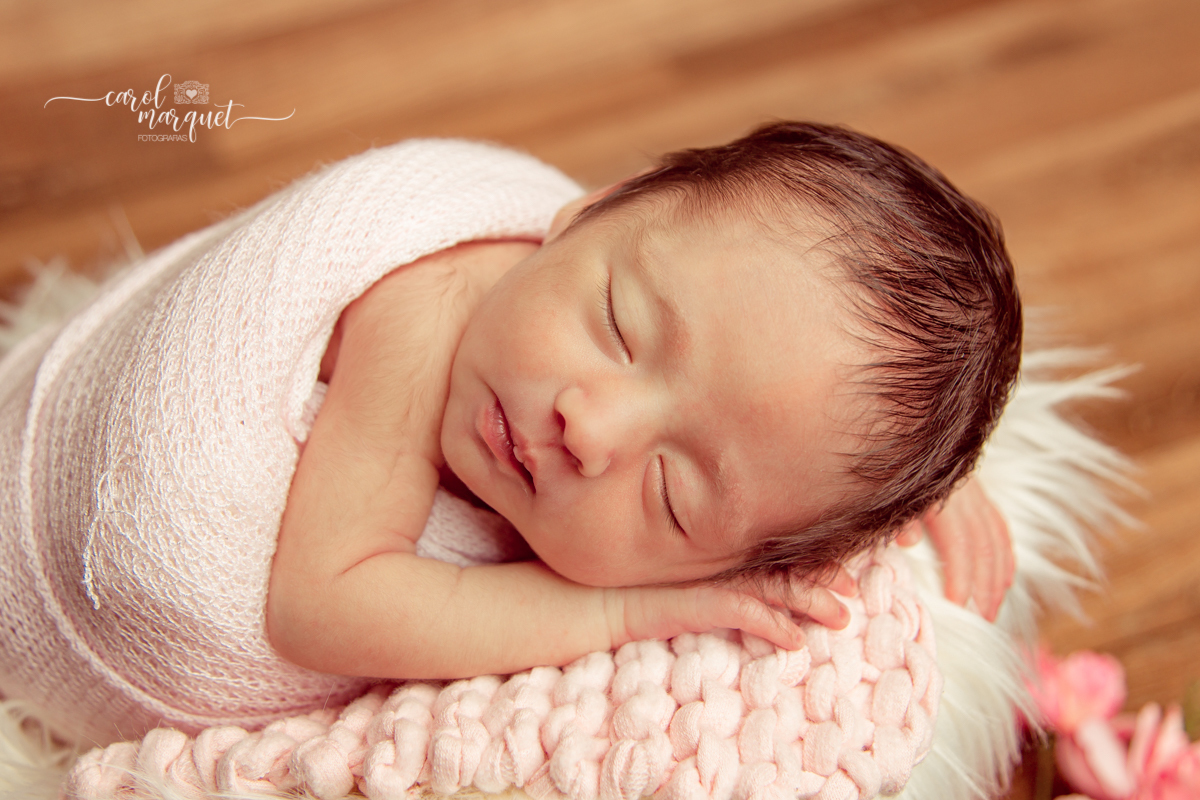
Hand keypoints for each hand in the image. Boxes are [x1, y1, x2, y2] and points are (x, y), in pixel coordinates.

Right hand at [608, 567, 856, 650]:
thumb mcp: (673, 585)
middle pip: (778, 565)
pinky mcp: (688, 601)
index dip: (808, 560)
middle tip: (855, 588)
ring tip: (841, 615)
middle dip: (821, 576)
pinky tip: (794, 640)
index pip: (770, 554)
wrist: (577, 599)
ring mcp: (701, 580)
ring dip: (808, 601)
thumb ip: (707, 585)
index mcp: (713, 556)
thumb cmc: (623, 593)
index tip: (843, 571)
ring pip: (768, 586)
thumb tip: (745, 600)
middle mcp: (712, 563)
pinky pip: (738, 611)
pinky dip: (770, 624)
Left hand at [896, 476, 1012, 619]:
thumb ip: (898, 514)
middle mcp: (966, 498)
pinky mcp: (980, 494)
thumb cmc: (891, 463)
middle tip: (984, 619)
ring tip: (994, 608)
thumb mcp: (890, 487)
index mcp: (944, 499)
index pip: (959, 546)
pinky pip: (999, 528)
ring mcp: (977, 495)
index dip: (961, 577)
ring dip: (998, 577)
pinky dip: (1005, 555)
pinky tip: (1007, 578)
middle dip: (985, 586)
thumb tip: (907, 541)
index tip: (959, 605)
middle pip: (983, 548)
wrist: (911, 430)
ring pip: (996, 541)